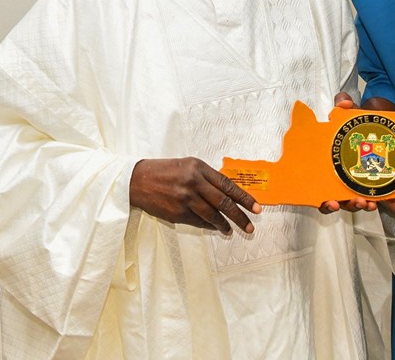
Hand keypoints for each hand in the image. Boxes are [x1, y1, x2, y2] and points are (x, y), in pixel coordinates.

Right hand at [129, 157, 260, 234]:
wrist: (137, 180)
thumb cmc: (165, 171)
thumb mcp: (189, 165)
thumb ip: (207, 177)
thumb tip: (227, 192)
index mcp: (199, 168)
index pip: (228, 185)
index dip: (244, 198)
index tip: (256, 207)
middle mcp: (194, 183)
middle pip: (223, 203)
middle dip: (240, 216)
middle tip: (250, 226)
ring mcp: (185, 199)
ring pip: (212, 215)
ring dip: (224, 225)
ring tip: (231, 230)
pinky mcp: (177, 213)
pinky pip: (198, 222)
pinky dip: (209, 226)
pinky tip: (215, 228)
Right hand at [319, 93, 394, 213]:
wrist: (390, 130)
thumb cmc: (366, 126)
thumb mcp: (355, 116)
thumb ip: (346, 106)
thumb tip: (344, 102)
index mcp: (334, 166)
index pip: (321, 190)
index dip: (323, 200)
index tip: (329, 200)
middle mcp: (343, 179)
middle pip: (337, 201)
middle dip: (341, 204)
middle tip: (345, 201)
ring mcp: (360, 185)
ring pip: (353, 203)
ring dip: (356, 205)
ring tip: (364, 202)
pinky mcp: (377, 187)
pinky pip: (371, 199)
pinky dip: (371, 203)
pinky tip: (374, 202)